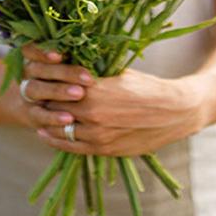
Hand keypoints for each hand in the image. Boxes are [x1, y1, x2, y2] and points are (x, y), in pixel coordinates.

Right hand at [15, 44, 93, 133]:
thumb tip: (95, 47)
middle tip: (87, 78)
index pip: (31, 48)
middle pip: (38, 68)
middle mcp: (27, 73)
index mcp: (34, 56)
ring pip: (36, 89)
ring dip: (57, 91)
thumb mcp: (62, 64)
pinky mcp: (30, 114)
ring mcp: (26, 94)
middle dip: (62, 72)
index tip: (60, 55)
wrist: (33, 105)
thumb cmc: (60, 77)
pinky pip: (38, 115)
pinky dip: (52, 117)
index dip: (42, 51)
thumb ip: (72, 57)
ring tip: (79, 94)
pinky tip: (69, 119)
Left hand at [36, 68, 208, 156]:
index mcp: (95, 90)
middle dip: (46, 101)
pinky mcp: (105, 150)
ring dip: (49, 122)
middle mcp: (93, 115)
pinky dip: (57, 141)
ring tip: (41, 115)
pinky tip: (48, 134)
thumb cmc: (147, 86)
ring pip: (60, 130)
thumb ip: (92, 73)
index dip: (49, 82)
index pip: (57, 87)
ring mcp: (98, 135)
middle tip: (40, 94)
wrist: (175, 112)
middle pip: (54, 108)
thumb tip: (70, 65)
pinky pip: (72, 148)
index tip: (43, 77)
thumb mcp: (118, 72)